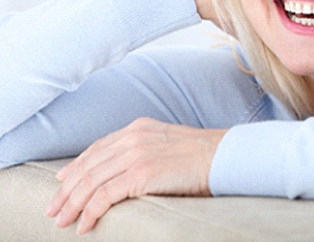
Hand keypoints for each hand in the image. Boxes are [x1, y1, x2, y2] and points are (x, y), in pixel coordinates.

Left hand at [46, 118, 225, 234]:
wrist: (221, 156)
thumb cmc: (200, 155)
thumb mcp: (166, 143)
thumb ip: (144, 150)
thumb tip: (126, 172)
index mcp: (138, 128)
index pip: (97, 148)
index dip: (76, 166)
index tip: (62, 182)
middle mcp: (133, 137)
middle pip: (88, 165)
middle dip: (66, 189)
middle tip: (53, 209)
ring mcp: (136, 153)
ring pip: (91, 180)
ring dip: (72, 203)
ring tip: (61, 221)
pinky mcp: (141, 173)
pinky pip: (104, 195)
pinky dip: (90, 211)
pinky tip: (84, 225)